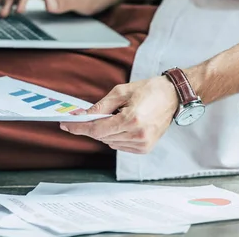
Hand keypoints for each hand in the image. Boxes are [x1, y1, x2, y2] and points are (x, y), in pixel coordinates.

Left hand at [60, 77, 178, 153]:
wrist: (173, 96)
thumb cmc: (148, 90)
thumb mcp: (121, 92)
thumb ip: (100, 106)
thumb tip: (83, 115)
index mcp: (131, 119)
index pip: (97, 129)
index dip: (79, 128)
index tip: (66, 125)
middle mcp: (137, 135)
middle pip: (102, 137)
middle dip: (91, 127)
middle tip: (85, 117)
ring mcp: (143, 144)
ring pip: (110, 143)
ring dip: (105, 132)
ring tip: (115, 117)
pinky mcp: (145, 148)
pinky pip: (120, 146)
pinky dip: (115, 137)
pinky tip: (122, 125)